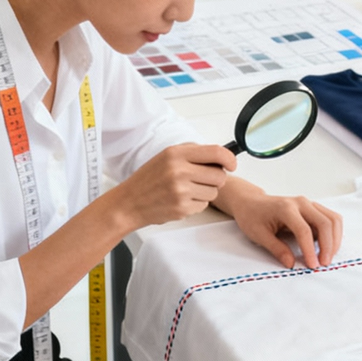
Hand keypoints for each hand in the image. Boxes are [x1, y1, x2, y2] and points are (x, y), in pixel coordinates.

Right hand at [116, 144, 236, 227]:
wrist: (129, 203)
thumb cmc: (148, 179)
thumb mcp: (167, 156)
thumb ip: (193, 154)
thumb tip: (220, 157)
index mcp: (176, 154)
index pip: (215, 152)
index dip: (229, 159)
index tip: (232, 164)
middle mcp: (179, 170)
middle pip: (219, 175)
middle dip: (216, 179)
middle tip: (202, 180)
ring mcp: (180, 191)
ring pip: (214, 192)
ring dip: (205, 192)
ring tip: (187, 190)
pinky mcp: (182, 208)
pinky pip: (204, 205)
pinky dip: (196, 204)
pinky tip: (181, 200)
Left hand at [230, 192, 343, 268]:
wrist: (251, 203)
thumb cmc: (252, 217)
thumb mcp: (259, 235)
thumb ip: (276, 249)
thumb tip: (291, 264)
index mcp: (286, 208)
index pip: (304, 230)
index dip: (310, 250)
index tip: (312, 265)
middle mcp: (301, 203)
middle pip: (324, 223)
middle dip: (328, 246)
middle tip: (323, 264)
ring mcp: (309, 204)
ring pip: (333, 219)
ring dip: (335, 239)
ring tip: (328, 257)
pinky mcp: (313, 208)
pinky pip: (331, 219)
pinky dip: (334, 233)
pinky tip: (328, 246)